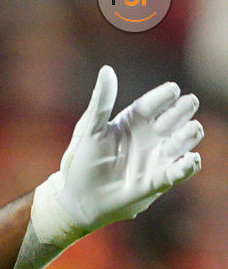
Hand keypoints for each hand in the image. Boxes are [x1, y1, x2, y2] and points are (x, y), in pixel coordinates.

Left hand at [42, 65, 202, 236]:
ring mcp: (157, 156)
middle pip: (180, 114)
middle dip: (184, 109)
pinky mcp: (159, 179)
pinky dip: (189, 164)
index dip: (167, 94)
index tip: (171, 91)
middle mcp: (151, 135)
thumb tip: (107, 70)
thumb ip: (101, 102)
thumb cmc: (82, 161)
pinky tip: (189, 159)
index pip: (158, 100)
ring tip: (184, 133)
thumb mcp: (89, 130)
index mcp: (134, 119)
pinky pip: (182, 170)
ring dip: (189, 134)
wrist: (79, 197)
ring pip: (187, 138)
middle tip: (182, 108)